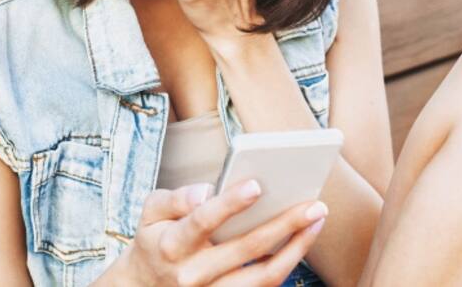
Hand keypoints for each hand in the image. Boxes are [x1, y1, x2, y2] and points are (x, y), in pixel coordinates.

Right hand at [113, 179, 327, 286]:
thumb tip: (204, 191)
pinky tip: (301, 240)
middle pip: (245, 249)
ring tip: (317, 221)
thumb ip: (174, 198)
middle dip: (283, 224)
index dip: (229, 204)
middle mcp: (193, 274)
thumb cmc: (155, 239)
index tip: (256, 185)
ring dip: (295, 249)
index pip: (203, 221)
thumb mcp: (151, 213)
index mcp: (172, 244)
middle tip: (314, 204)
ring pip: (262, 276)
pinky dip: (286, 264)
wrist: (144, 286)